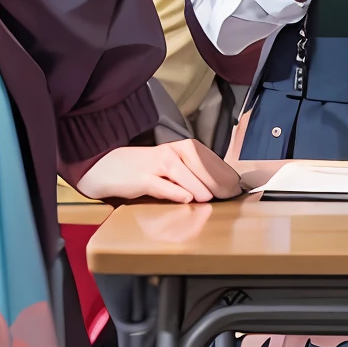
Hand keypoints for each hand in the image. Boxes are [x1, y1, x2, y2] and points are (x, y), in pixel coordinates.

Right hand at [74, 138, 240, 204]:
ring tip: (208, 198)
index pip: (208, 160)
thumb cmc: (145, 170)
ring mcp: (156, 164)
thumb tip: (218, 191)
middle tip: (228, 196)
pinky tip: (186, 198)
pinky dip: (174, 191)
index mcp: (181, 148)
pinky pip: (162, 185)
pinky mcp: (142, 178)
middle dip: (215, 181)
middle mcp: (171, 152)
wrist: (109, 168)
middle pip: (198, 165)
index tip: (237, 189)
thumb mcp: (172, 168)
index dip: (224, 174)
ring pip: (182, 173)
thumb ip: (192, 176)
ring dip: (197, 186)